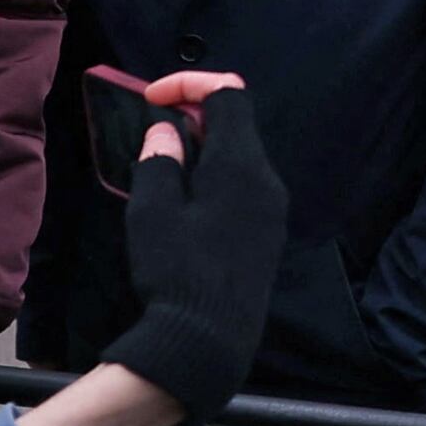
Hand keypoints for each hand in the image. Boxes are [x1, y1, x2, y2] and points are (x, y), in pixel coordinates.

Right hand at [102, 81, 284, 419]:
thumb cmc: (177, 272)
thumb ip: (160, 161)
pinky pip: (247, 185)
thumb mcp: (152, 212)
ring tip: (164, 167)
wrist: (211, 342)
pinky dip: (217, 175)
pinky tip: (187, 202)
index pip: (229, 96)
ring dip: (205, 148)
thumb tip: (168, 130)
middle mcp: (267, 180)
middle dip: (196, 115)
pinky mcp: (269, 234)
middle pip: (238, 124)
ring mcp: (273, 209)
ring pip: (242, 156)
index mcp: (241, 166)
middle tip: (155, 130)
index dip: (191, 84)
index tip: (152, 98)